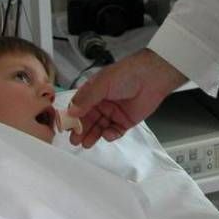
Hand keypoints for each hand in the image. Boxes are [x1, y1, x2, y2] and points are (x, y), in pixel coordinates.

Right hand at [66, 49, 186, 147]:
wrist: (152, 77)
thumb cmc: (126, 74)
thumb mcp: (102, 83)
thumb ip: (87, 98)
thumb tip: (72, 111)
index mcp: (94, 92)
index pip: (79, 107)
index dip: (72, 117)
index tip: (66, 128)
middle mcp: (102, 103)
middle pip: (87, 120)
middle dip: (81, 130)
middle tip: (74, 140)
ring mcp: (113, 113)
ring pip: (99, 128)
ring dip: (92, 135)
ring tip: (86, 143)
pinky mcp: (125, 121)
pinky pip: (114, 131)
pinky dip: (110, 135)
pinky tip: (107, 134)